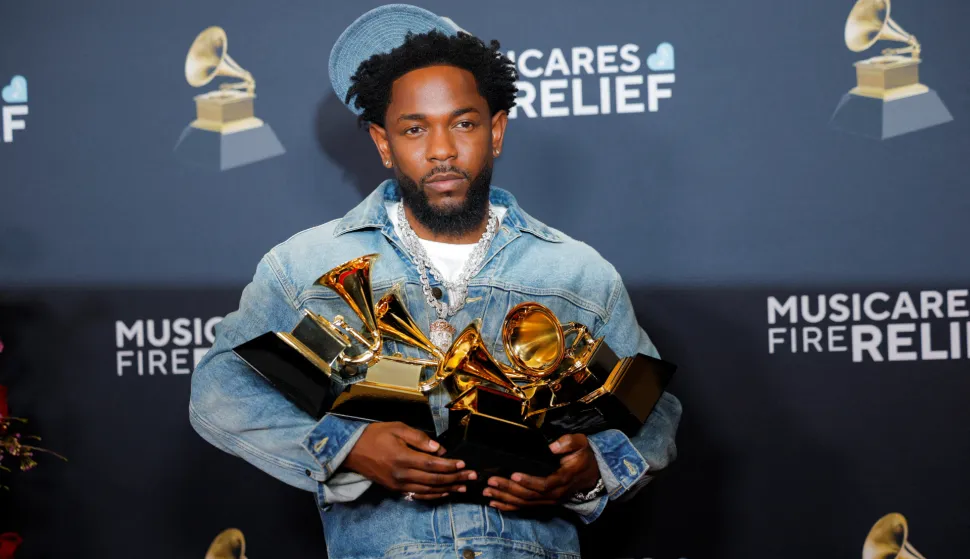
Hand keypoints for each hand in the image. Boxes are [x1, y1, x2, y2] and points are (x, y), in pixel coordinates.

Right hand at [343, 421, 476, 499]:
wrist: (352, 451)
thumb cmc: (376, 435)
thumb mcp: (397, 428)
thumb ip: (419, 438)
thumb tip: (439, 449)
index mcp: (403, 458)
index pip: (432, 465)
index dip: (450, 466)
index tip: (464, 464)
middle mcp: (402, 475)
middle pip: (434, 480)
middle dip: (455, 478)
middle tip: (472, 476)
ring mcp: (399, 485)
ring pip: (428, 490)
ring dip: (448, 489)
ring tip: (463, 487)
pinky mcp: (396, 489)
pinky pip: (418, 495)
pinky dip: (433, 495)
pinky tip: (444, 493)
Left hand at [483, 434, 600, 511]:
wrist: (592, 474)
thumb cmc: (583, 456)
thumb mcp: (581, 443)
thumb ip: (568, 442)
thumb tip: (553, 446)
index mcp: (563, 479)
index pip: (544, 484)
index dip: (528, 481)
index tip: (513, 475)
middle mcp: (555, 494)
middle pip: (529, 496)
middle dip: (508, 489)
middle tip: (492, 481)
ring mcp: (549, 500)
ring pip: (524, 503)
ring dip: (505, 499)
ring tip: (487, 492)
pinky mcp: (544, 502)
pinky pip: (525, 507)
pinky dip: (509, 507)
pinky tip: (495, 504)